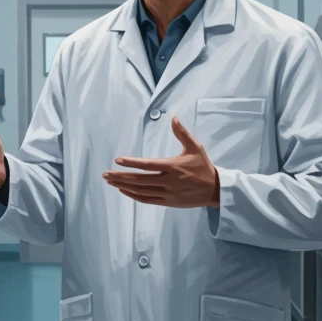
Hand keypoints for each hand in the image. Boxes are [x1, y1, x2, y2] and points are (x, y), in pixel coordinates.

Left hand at [102, 116, 219, 207]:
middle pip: (140, 179)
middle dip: (121, 177)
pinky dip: (134, 195)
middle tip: (105, 174)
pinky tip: (124, 190)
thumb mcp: (196, 147)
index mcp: (173, 166)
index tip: (117, 160)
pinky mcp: (168, 202)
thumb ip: (182, 133)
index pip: (147, 165)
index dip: (131, 163)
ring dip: (124, 186)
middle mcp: (169, 181)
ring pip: (141, 191)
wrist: (215, 190)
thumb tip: (173, 118)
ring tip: (111, 181)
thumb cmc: (203, 166)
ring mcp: (168, 193)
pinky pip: (147, 200)